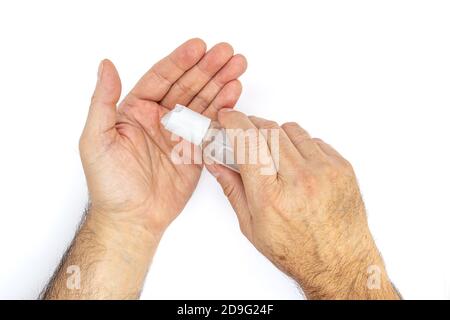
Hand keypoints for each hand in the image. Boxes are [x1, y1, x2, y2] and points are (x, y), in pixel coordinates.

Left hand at [80, 39, 246, 237]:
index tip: (199, 47)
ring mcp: (179, 133)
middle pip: (187, 85)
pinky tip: (234, 93)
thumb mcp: (96, 139)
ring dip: (220, 83)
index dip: (181, 61)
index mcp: (136, 110)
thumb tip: (105, 66)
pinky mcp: (195, 150)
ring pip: (203, 102)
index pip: (161, 78)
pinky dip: (224, 109)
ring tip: (238, 66)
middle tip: (227, 53)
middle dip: (208, 68)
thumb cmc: (110, 184)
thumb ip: (102, 101)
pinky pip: (211, 126)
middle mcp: (160, 117)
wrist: (132, 218)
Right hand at [207, 110, 398, 298]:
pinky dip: (301, 147)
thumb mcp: (253, 226)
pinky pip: (314, 141)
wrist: (340, 263)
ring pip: (292, 130)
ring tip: (276, 157)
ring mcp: (324, 171)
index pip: (247, 143)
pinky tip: (299, 166)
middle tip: (245, 135)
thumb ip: (233, 189)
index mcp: (271, 197)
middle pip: (268, 130)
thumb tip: (217, 163)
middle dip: (251, 126)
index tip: (227, 117)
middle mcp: (300, 180)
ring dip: (277, 136)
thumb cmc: (297, 251)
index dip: (233, 122)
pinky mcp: (342, 168)